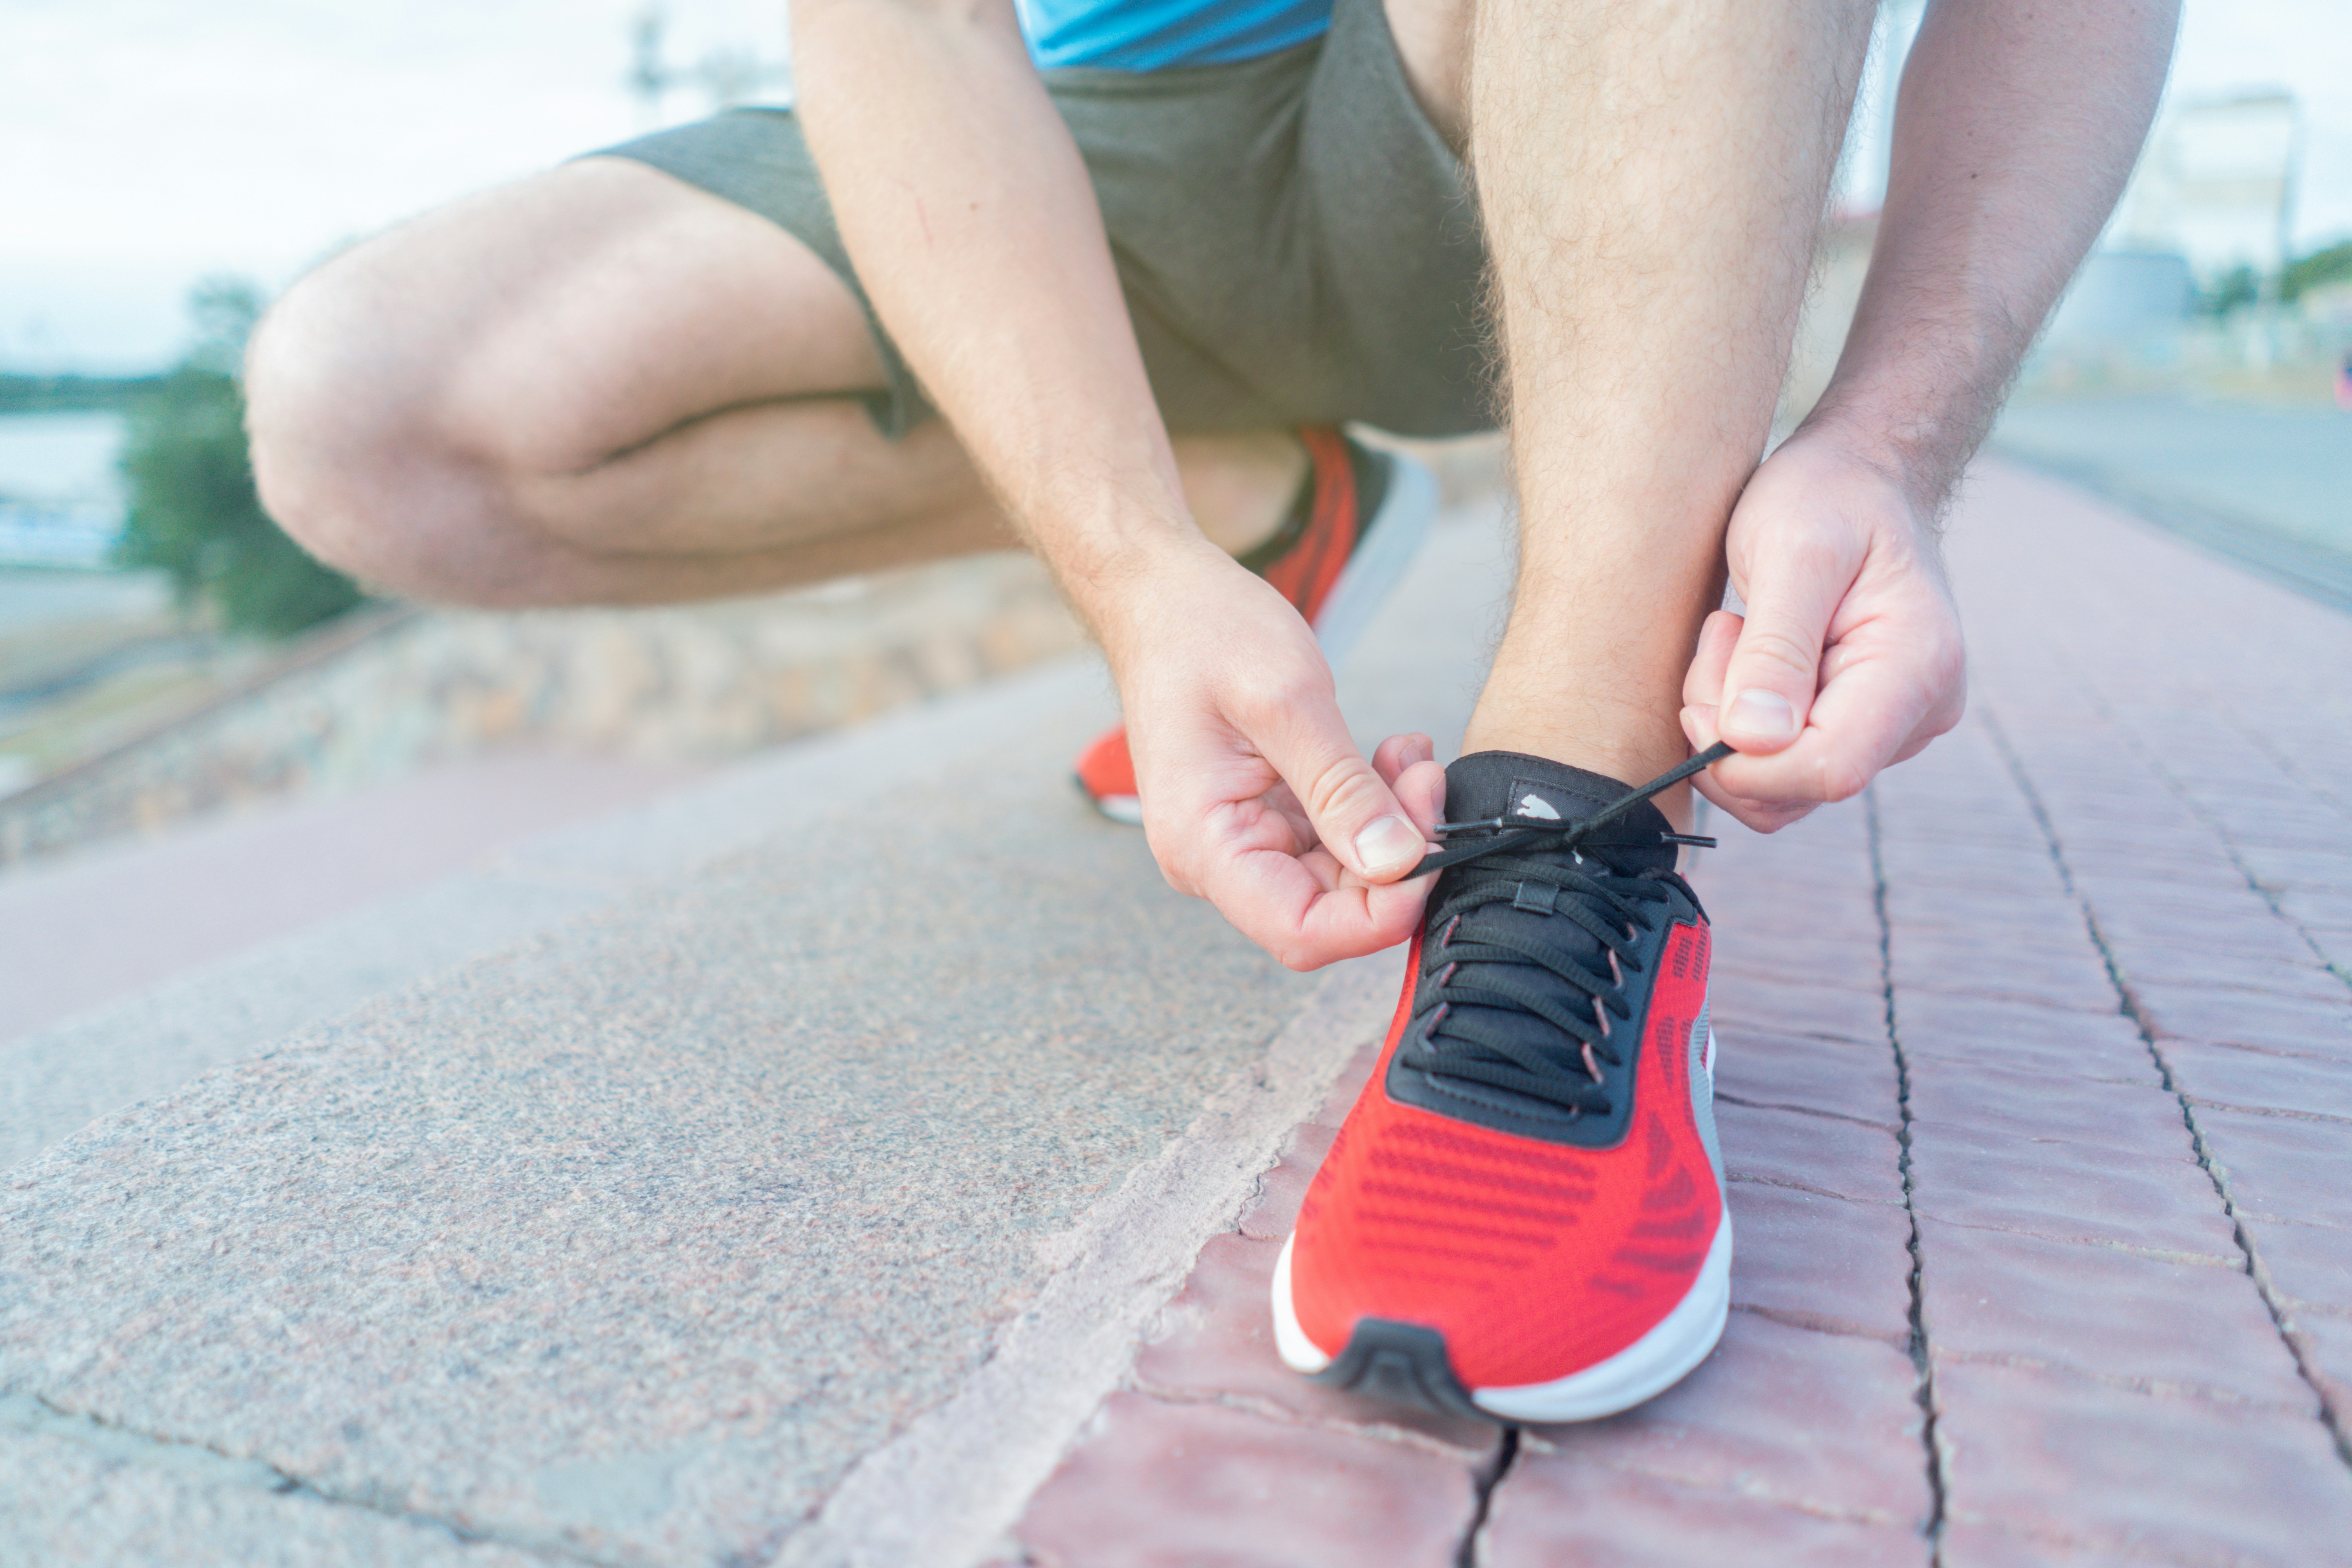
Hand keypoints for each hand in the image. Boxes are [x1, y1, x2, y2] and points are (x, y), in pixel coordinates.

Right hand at [1097, 536, 1447, 969]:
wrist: (1162, 595)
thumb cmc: (1204, 632)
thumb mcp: (1286, 701)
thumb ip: (1342, 789)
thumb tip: (1399, 863)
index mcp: (1203, 846)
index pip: (1302, 931)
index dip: (1380, 913)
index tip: (1432, 848)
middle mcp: (1216, 860)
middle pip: (1330, 909)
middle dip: (1395, 856)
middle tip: (1426, 778)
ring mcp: (1241, 840)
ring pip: (1342, 876)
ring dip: (1392, 825)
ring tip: (1410, 757)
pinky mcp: (1265, 817)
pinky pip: (1334, 840)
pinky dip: (1374, 806)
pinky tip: (1392, 757)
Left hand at [1679, 429, 1965, 831]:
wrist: (1859, 477)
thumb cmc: (1829, 496)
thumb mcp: (1791, 550)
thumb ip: (1775, 650)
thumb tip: (1754, 742)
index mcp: (1917, 668)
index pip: (1828, 769)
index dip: (1745, 759)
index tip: (1705, 690)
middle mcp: (1918, 712)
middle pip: (1797, 786)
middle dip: (1727, 733)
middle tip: (1721, 637)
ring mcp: (1890, 727)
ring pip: (1781, 787)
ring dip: (1729, 727)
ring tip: (1736, 637)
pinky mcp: (1856, 727)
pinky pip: (1782, 766)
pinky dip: (1742, 725)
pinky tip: (1745, 660)